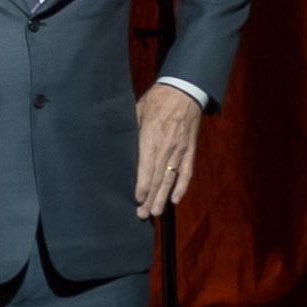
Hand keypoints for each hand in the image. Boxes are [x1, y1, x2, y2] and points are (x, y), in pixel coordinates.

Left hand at [135, 82, 202, 217]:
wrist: (183, 92)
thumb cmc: (155, 102)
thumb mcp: (135, 112)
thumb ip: (128, 133)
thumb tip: (116, 150)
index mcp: (151, 136)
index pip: (146, 166)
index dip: (142, 184)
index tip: (136, 199)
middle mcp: (167, 146)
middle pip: (158, 176)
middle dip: (150, 197)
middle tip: (143, 214)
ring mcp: (181, 149)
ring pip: (171, 177)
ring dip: (163, 196)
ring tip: (156, 212)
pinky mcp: (190, 150)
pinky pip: (187, 171)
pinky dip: (182, 186)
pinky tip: (176, 200)